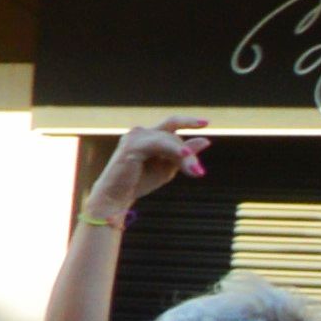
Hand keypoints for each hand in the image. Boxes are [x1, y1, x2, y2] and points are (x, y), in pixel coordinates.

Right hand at [86, 116, 207, 223]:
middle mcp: (138, 133)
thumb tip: (206, 140)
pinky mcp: (132, 146)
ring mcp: (134, 137)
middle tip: (199, 172)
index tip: (205, 123)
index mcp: (146, 136)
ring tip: (195, 171)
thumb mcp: (167, 168)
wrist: (114, 198)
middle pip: (173, 135)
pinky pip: (160, 144)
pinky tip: (185, 156)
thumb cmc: (138, 183)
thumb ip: (184, 154)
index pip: (171, 124)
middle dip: (187, 154)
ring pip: (169, 140)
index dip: (188, 121)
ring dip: (184, 156)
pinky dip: (173, 150)